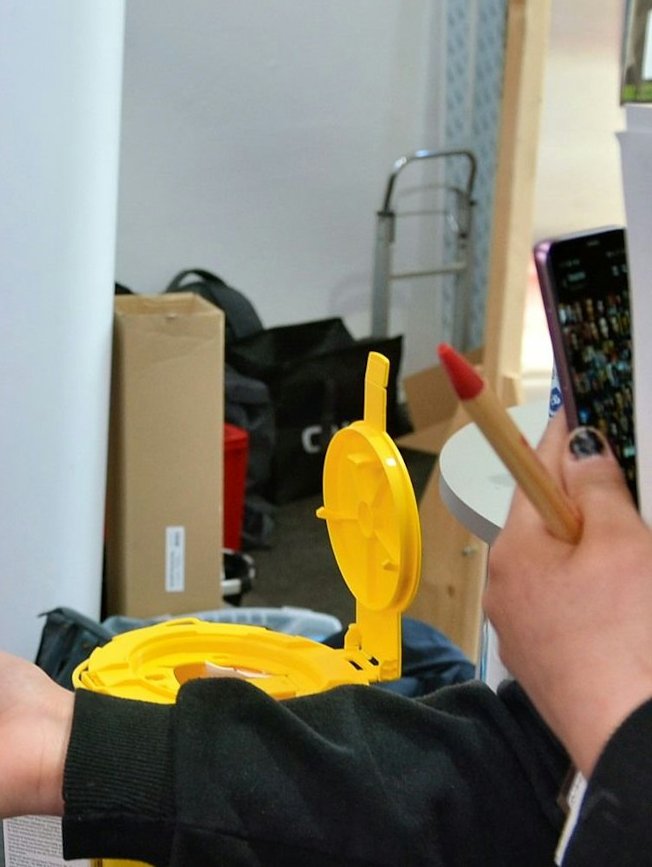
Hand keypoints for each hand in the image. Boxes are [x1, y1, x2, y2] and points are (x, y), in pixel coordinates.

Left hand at [486, 417, 651, 773]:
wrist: (631, 735)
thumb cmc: (628, 640)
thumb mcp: (623, 548)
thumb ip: (599, 492)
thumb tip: (579, 446)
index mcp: (514, 550)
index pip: (529, 473)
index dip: (555, 438)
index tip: (568, 407)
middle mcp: (506, 587)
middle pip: (546, 521)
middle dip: (585, 502)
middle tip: (622, 482)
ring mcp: (524, 628)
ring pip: (560, 568)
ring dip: (595, 552)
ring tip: (635, 558)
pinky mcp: (549, 662)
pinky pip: (569, 607)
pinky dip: (596, 594)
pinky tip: (628, 605)